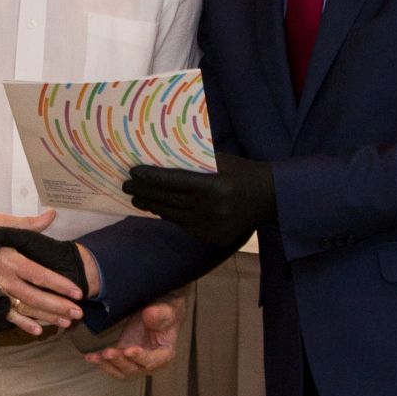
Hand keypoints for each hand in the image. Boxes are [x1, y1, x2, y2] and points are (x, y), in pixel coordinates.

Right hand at [0, 209, 82, 335]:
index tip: (77, 292)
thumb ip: (27, 223)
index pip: (39, 274)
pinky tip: (37, 330)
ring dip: (45, 317)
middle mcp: (2, 277)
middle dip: (58, 306)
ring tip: (65, 323)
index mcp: (8, 258)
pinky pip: (4, 315)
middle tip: (78, 313)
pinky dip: (21, 324)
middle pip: (35, 296)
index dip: (59, 284)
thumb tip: (50, 215)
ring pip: (23, 308)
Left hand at [85, 294, 185, 380]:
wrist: (157, 315)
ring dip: (108, 365)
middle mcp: (150, 363)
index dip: (141, 357)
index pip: (152, 361)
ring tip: (96, 357)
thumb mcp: (166, 311)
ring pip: (121, 371)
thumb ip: (159, 314)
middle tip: (108, 352)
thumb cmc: (165, 314)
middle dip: (120, 361)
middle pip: (134, 369)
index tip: (129, 350)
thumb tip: (149, 313)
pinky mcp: (123, 358)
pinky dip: (101, 362)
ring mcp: (135, 363)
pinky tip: (91, 357)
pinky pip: (112, 365)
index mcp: (165, 354)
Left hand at [122, 154, 275, 247]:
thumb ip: (195, 161)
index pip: (175, 182)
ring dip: (153, 206)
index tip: (133, 172)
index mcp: (214, 186)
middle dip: (145, 192)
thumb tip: (163, 157)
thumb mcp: (221, 160)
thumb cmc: (242, 172)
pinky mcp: (213, 237)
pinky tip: (158, 209)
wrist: (269, 197)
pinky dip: (170, 216)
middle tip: (127, 186)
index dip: (152, 177)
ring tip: (137, 198)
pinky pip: (185, 226)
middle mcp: (211, 209)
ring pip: (174, 216)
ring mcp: (212, 226)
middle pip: (170, 200)